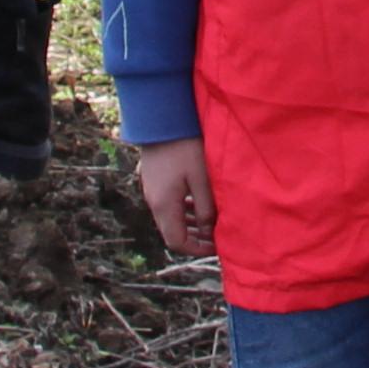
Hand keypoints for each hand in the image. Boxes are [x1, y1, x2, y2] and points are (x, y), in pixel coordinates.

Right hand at [132, 136, 214, 252]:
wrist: (161, 118)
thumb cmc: (185, 146)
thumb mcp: (202, 179)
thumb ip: (206, 208)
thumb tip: (210, 232)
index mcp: (165, 205)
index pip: (177, 242)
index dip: (198, 250)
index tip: (217, 247)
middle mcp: (153, 201)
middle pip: (172, 232)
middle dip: (196, 238)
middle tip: (217, 236)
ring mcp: (150, 190)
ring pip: (170, 217)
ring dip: (190, 223)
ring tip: (212, 220)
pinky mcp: (153, 179)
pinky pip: (168, 203)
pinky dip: (183, 208)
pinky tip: (198, 200)